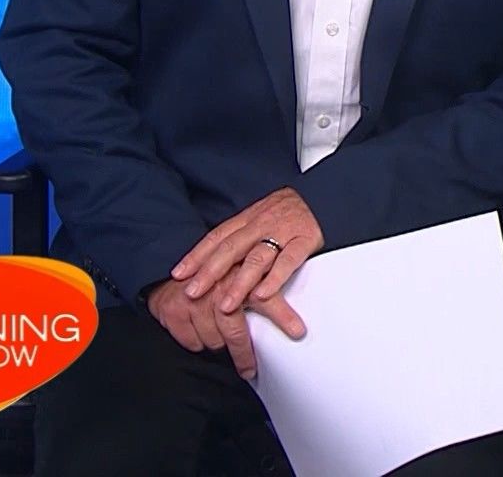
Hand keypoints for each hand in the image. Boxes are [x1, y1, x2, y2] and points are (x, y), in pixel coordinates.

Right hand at [146, 273, 306, 379]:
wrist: (181, 271)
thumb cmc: (220, 278)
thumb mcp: (246, 277)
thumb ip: (264, 291)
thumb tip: (295, 321)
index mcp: (241, 272)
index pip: (264, 297)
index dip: (281, 314)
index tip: (297, 332)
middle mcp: (216, 281)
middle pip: (233, 326)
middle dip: (242, 351)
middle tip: (248, 368)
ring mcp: (192, 296)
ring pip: (212, 338)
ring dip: (217, 344)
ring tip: (220, 340)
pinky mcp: (172, 308)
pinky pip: (191, 341)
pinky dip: (197, 343)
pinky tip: (200, 334)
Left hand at [172, 187, 322, 315]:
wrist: (324, 197)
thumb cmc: (287, 213)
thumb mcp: (258, 218)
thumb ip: (238, 237)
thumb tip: (209, 261)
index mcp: (247, 219)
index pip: (216, 237)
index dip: (196, 256)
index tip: (179, 274)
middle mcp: (261, 225)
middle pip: (230, 249)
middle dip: (209, 272)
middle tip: (192, 293)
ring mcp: (283, 233)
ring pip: (256, 258)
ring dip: (239, 283)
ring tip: (225, 305)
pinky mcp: (305, 241)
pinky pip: (288, 261)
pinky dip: (274, 279)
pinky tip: (262, 295)